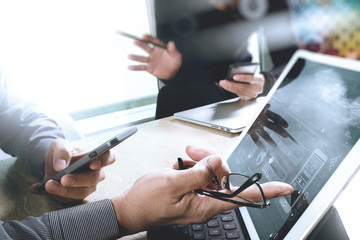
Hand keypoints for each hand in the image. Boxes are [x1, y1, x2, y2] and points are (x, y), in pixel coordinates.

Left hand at [29, 139, 115, 201]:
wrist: (52, 164)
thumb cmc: (62, 153)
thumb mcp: (59, 146)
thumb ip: (61, 152)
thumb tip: (60, 166)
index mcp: (97, 157)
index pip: (109, 158)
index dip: (104, 161)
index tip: (92, 164)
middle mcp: (97, 173)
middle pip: (94, 178)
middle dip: (78, 180)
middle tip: (64, 179)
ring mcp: (88, 186)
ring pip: (82, 192)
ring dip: (64, 190)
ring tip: (48, 185)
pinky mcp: (77, 196)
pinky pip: (69, 199)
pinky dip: (54, 194)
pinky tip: (39, 188)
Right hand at [111, 147, 293, 233]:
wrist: (130, 207)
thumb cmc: (147, 201)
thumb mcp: (172, 183)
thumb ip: (199, 173)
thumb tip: (217, 162)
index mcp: (206, 205)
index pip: (243, 198)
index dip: (266, 192)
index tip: (286, 188)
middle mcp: (206, 201)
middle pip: (224, 175)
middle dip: (211, 159)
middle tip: (192, 153)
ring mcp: (198, 194)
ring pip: (212, 170)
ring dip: (198, 160)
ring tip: (181, 160)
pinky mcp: (191, 188)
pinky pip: (201, 171)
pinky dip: (192, 165)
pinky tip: (179, 166)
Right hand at [128, 34, 181, 79]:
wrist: (173, 73)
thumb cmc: (175, 62)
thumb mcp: (177, 56)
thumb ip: (173, 50)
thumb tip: (171, 43)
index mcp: (160, 48)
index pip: (154, 41)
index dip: (149, 38)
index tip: (144, 36)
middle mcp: (154, 53)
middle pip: (146, 47)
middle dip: (141, 44)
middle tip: (135, 41)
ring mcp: (151, 60)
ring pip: (142, 58)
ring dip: (135, 57)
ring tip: (129, 56)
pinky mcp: (149, 68)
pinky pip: (141, 67)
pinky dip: (135, 67)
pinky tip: (129, 67)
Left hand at [219, 73, 264, 99]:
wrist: (262, 85)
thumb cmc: (255, 77)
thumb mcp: (253, 73)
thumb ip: (246, 74)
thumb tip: (234, 74)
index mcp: (259, 79)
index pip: (251, 78)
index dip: (243, 77)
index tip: (234, 76)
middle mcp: (257, 88)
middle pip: (243, 87)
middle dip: (231, 85)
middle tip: (223, 82)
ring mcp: (253, 94)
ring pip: (240, 92)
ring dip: (229, 88)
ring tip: (222, 83)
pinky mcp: (249, 98)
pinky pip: (239, 94)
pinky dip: (232, 90)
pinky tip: (226, 87)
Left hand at [248, 104, 294, 149]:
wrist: (238, 110)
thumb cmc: (247, 106)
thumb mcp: (255, 105)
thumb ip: (262, 106)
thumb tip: (268, 105)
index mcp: (265, 114)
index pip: (275, 117)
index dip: (281, 121)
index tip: (286, 126)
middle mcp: (262, 121)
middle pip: (273, 127)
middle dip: (280, 131)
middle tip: (286, 136)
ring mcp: (257, 126)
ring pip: (265, 134)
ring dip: (270, 140)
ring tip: (275, 145)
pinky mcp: (251, 131)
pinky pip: (255, 138)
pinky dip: (258, 143)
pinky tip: (262, 148)